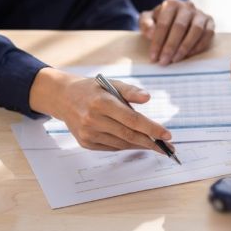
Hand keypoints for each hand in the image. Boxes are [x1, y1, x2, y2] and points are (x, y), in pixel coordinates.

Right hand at [29, 68, 172, 151]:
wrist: (63, 98)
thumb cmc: (92, 90)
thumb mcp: (111, 83)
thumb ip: (130, 91)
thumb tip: (148, 98)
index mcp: (102, 103)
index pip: (132, 119)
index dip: (151, 128)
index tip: (167, 135)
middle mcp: (93, 120)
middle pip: (129, 135)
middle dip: (151, 142)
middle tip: (168, 147)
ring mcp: (88, 134)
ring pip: (122, 143)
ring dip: (141, 145)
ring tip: (156, 145)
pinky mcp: (86, 143)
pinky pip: (113, 147)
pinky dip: (127, 145)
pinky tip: (137, 143)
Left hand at [139, 0, 214, 64]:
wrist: (178, 17)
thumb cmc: (161, 20)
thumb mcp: (148, 19)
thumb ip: (146, 24)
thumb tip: (152, 34)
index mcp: (171, 3)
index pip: (163, 23)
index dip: (158, 42)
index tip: (154, 57)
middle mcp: (187, 6)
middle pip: (179, 27)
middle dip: (170, 47)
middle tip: (164, 61)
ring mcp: (200, 14)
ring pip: (195, 31)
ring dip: (185, 47)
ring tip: (176, 60)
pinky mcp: (210, 22)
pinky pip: (208, 35)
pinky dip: (199, 46)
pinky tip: (189, 55)